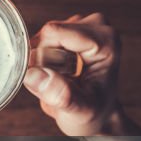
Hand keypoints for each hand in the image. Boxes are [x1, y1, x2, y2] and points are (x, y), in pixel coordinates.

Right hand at [23, 13, 125, 135]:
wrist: (99, 115)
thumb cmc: (93, 113)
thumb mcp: (79, 112)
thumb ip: (60, 94)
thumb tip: (34, 74)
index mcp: (106, 40)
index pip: (54, 33)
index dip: (42, 57)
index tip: (50, 81)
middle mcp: (98, 26)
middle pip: (48, 33)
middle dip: (43, 59)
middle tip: (57, 81)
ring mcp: (86, 25)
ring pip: (43, 36)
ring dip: (43, 59)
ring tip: (60, 78)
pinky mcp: (74, 28)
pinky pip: (43, 39)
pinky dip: (43, 56)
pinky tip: (58, 71)